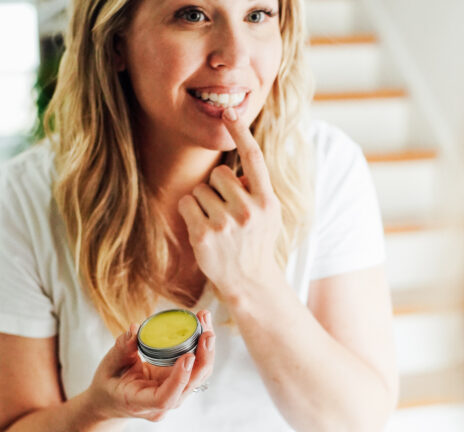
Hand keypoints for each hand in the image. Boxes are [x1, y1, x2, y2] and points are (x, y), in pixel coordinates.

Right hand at [87, 311, 214, 421]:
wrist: (111, 401)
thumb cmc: (108, 384)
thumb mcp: (108, 367)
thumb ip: (121, 350)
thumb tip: (135, 328)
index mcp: (141, 403)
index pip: (165, 398)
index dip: (179, 378)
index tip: (188, 356)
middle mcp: (163, 404)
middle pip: (190, 384)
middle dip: (203, 357)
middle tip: (207, 332)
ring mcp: (175, 394)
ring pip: (198, 374)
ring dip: (206, 348)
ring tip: (205, 319)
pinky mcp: (180, 382)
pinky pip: (196, 367)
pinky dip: (201, 346)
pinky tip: (202, 325)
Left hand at [177, 108, 282, 299]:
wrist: (250, 281)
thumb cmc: (257, 243)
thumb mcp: (270, 215)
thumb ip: (257, 190)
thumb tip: (235, 168)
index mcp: (267, 201)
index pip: (254, 159)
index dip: (241, 132)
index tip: (229, 112)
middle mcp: (248, 210)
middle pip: (218, 173)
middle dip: (218, 188)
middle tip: (226, 211)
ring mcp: (225, 223)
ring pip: (201, 189)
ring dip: (204, 202)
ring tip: (217, 224)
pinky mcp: (204, 234)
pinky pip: (187, 203)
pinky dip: (191, 212)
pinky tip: (203, 229)